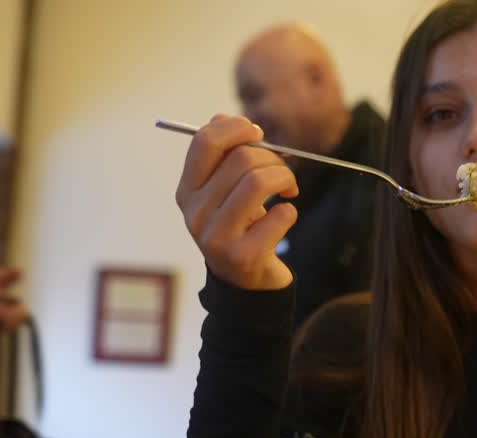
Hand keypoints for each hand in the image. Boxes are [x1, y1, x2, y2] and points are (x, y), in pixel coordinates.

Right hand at [175, 115, 297, 289]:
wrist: (246, 281)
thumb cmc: (240, 226)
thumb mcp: (223, 190)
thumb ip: (222, 155)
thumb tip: (223, 117)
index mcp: (186, 191)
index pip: (205, 141)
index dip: (237, 128)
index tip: (258, 133)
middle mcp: (195, 214)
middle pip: (241, 159)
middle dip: (272, 158)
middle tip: (283, 173)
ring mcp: (216, 237)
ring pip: (259, 182)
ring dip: (285, 179)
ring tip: (289, 189)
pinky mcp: (242, 257)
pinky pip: (279, 215)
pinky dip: (289, 210)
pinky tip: (284, 216)